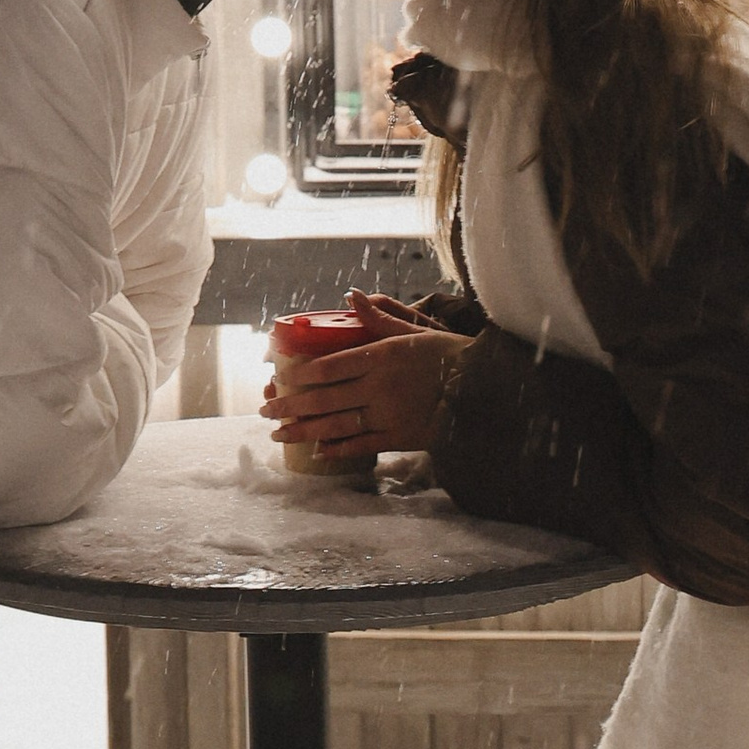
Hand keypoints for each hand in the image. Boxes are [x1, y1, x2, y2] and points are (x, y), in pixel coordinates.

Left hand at [262, 301, 468, 457]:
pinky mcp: (401, 437)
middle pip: (324, 398)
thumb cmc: (448, 355)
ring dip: (304, 430)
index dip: (298, 375)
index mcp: (381, 356)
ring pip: (337, 425)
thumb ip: (379, 318)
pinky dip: (338, 450)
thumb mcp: (414, 331)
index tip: (278, 378)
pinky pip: (363, 445)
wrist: (484, 390)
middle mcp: (380, 386)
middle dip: (289, 405)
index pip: (329, 366)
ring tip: (278, 433)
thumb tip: (351, 296)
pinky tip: (318, 452)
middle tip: (265, 408)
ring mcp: (389, 414)